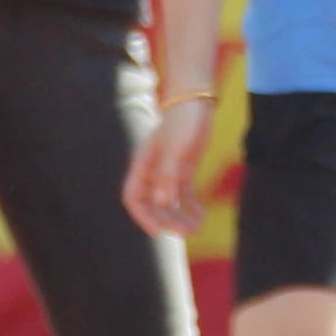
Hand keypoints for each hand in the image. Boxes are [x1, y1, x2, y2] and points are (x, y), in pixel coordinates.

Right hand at [127, 92, 217, 236]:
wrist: (196, 102)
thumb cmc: (184, 122)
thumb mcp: (177, 149)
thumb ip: (168, 175)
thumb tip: (162, 202)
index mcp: (143, 165)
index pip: (134, 198)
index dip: (143, 217)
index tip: (159, 232)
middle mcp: (152, 171)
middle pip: (153, 205)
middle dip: (167, 221)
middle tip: (186, 233)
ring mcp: (167, 171)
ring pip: (168, 203)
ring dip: (179, 217)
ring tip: (196, 228)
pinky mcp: (182, 170)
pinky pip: (182, 195)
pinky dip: (190, 207)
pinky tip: (201, 215)